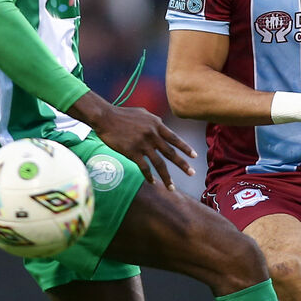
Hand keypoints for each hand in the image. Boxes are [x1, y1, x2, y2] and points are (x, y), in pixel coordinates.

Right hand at [70, 91, 196, 189]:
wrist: (106, 117)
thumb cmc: (123, 114)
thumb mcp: (143, 113)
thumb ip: (154, 122)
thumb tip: (162, 126)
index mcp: (156, 124)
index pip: (174, 138)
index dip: (185, 148)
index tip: (194, 156)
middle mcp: (152, 135)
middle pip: (170, 153)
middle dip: (182, 164)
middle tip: (192, 173)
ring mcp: (142, 144)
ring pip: (159, 164)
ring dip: (166, 177)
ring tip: (172, 187)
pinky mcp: (132, 152)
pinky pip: (144, 167)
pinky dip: (149, 176)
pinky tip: (152, 182)